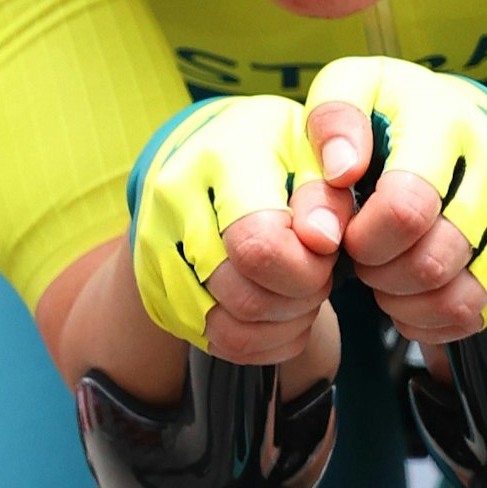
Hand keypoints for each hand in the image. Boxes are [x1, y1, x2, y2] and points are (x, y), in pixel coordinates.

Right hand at [126, 96, 353, 360]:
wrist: (205, 154)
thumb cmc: (272, 147)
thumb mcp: (312, 142)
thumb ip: (331, 179)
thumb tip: (322, 238)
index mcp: (219, 162)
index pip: (259, 246)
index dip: (307, 265)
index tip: (327, 245)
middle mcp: (173, 209)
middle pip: (247, 298)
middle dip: (302, 294)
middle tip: (320, 268)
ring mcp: (155, 255)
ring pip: (232, 332)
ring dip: (285, 323)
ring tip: (302, 288)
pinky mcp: (158, 293)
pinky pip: (221, 345)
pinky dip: (267, 341)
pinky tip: (282, 309)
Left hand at [301, 57, 486, 345]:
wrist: (476, 123)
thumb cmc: (398, 114)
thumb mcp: (359, 90)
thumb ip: (333, 120)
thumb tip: (341, 171)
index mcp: (447, 124)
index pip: (406, 209)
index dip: (364, 237)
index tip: (348, 230)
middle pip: (432, 262)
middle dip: (379, 272)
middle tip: (362, 255)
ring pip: (457, 298)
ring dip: (404, 301)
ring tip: (383, 275)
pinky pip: (475, 315)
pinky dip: (430, 319)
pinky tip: (409, 293)